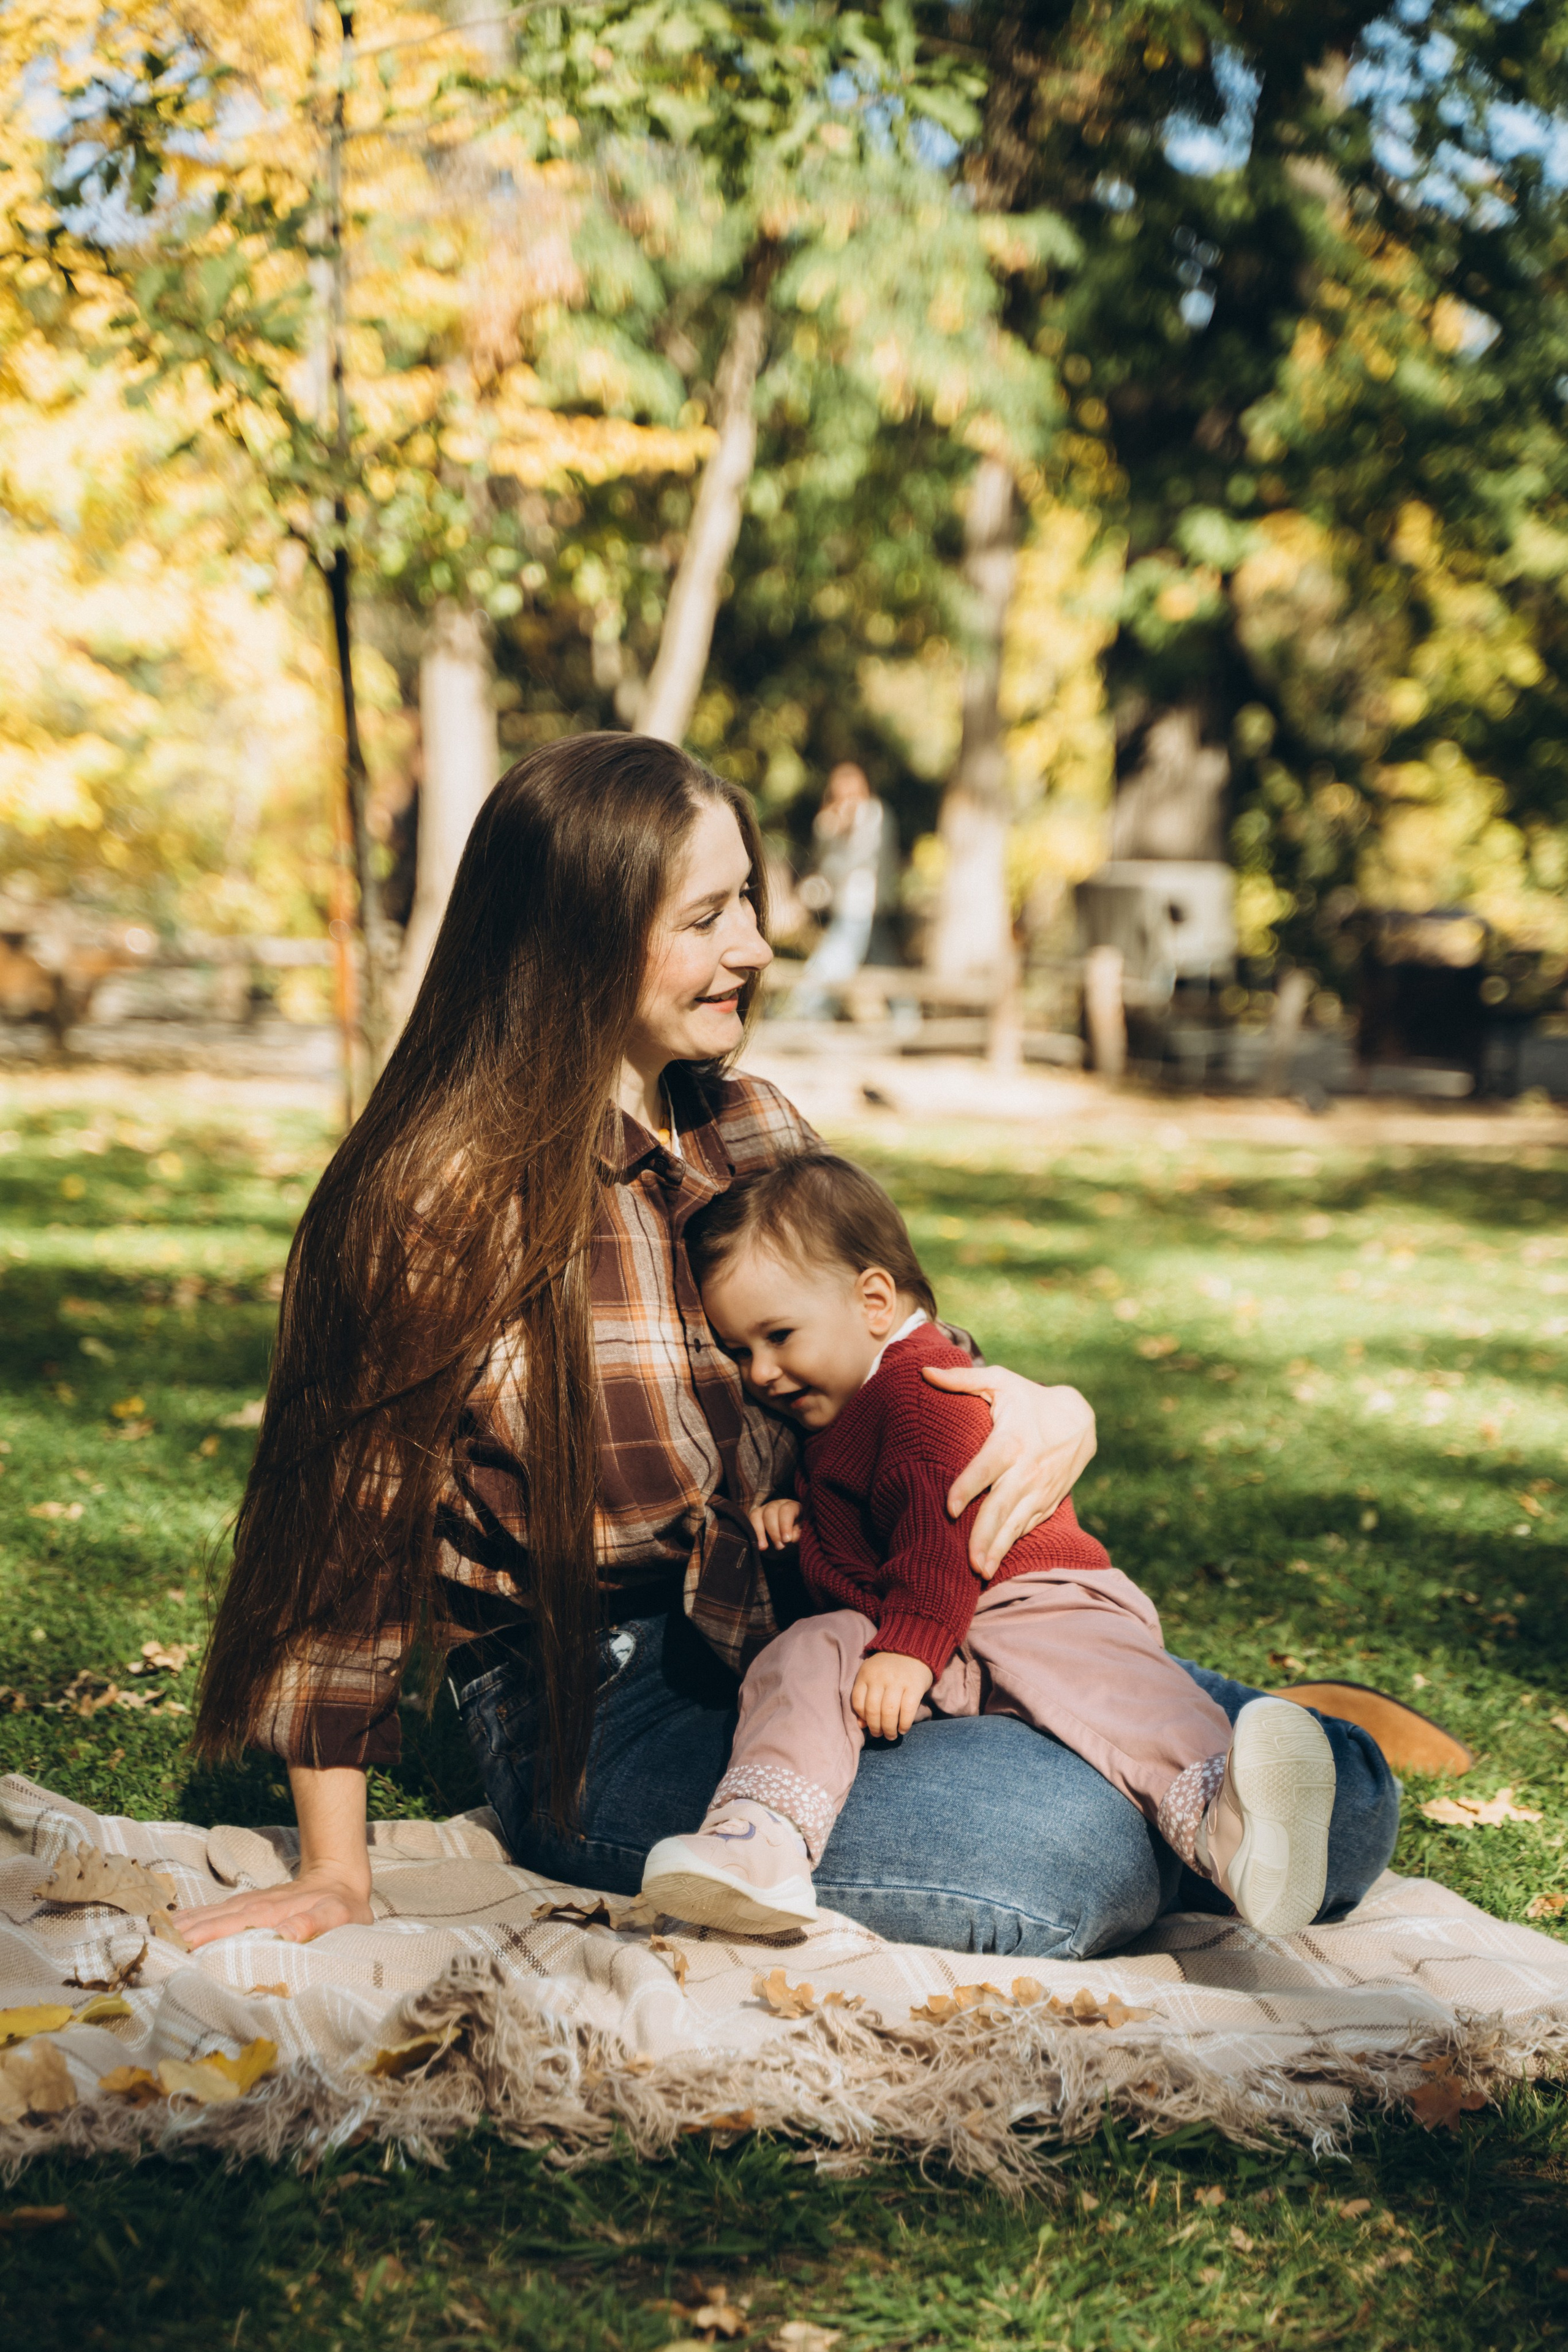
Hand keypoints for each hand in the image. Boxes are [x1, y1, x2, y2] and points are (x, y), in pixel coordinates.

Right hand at [174, 1865, 374, 1948]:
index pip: (232, 1926)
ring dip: (185, 1926)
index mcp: (271, 1912)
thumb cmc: (341, 1905)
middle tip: (156, 1951)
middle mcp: (254, 1906)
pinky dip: (195, 1917)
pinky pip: (216, 1911)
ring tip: (156, 1938)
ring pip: (211, 1914)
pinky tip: (177, 1924)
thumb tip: (287, 1934)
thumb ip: (314, 1923)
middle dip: (186, 1935)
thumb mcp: (336, 1916)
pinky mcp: (249, 1904)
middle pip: (213, 1920)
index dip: (206, 1937)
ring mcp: (250, 1903)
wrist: (339, 1877)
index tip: (180, 1950)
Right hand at [748, 1496, 800, 1549]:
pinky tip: (757, 1545)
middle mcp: (778, 1505)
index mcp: (793, 1507)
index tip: (786, 1540)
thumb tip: (793, 1536)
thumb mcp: (801, 1538)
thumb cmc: (795, 1540)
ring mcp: (764, 1509)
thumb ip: (799, 1535)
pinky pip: (749, 1520)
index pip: (787, 1510)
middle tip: (779, 1546)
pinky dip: (752, 1533)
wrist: (785, 1546)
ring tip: (764, 1547)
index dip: (785, 1524)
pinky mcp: (754, 1517)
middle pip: (771, 1512)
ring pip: (757, 1514)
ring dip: (759, 1532)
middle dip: (774, 1531)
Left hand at [851, 1650, 932, 1739]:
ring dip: (889, 1729)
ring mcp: (898, 1681)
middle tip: (879, 1735)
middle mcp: (880, 1677)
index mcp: (866, 1674)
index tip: (868, 1725)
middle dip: (876, 1728)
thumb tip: (861, 1725)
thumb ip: (865, 1698)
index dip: (862, 1718)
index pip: (858, 1702)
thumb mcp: (872, 1676)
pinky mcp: (914, 1686)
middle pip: (873, 1710)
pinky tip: (903, 1729)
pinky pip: (907, 1711)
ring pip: (889, 1712)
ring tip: (891, 1735)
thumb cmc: (889, 1668)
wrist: (913, 1649)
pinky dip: (904, 1724)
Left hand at [922, 1364, 1095, 1578]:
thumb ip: (962, 1379)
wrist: (1080, 1420)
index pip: (988, 1467)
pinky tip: (996, 1561)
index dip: (969, 1487)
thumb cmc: (1029, 1399)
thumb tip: (923, 1370)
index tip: (950, 1508)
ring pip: (1016, 1523)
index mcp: (1012, 1440)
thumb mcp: (1000, 1382)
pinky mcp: (1047, 1502)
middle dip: (985, 1534)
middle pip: (1003, 1506)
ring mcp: (1039, 1489)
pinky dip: (1013, 1543)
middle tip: (968, 1561)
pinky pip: (1028, 1526)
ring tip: (979, 1571)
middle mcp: (1027, 1469)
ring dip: (999, 1547)